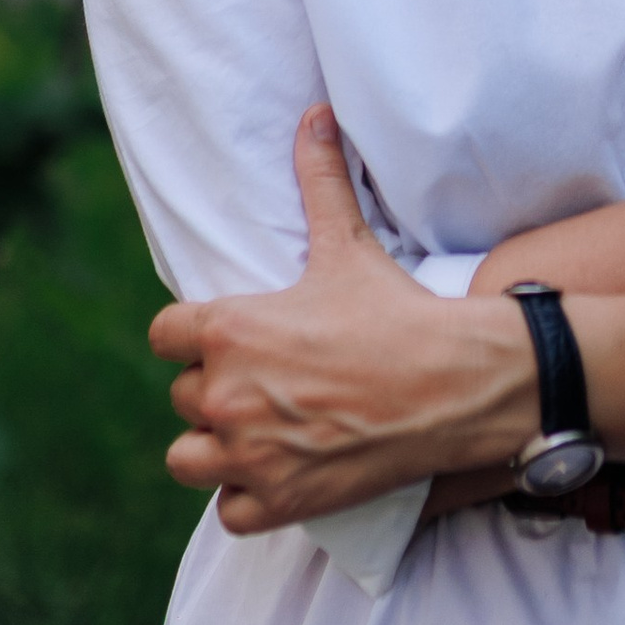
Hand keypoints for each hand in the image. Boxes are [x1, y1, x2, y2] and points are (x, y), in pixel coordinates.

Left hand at [147, 109, 535, 535]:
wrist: (460, 383)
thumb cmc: (398, 312)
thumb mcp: (350, 244)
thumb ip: (320, 179)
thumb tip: (316, 115)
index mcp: (229, 330)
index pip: (164, 337)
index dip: (191, 337)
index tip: (222, 340)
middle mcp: (226, 395)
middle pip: (183, 396)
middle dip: (216, 389)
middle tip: (265, 380)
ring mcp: (250, 454)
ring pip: (187, 459)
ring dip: (215, 448)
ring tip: (255, 431)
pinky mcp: (278, 501)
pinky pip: (227, 510)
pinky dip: (247, 498)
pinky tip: (278, 471)